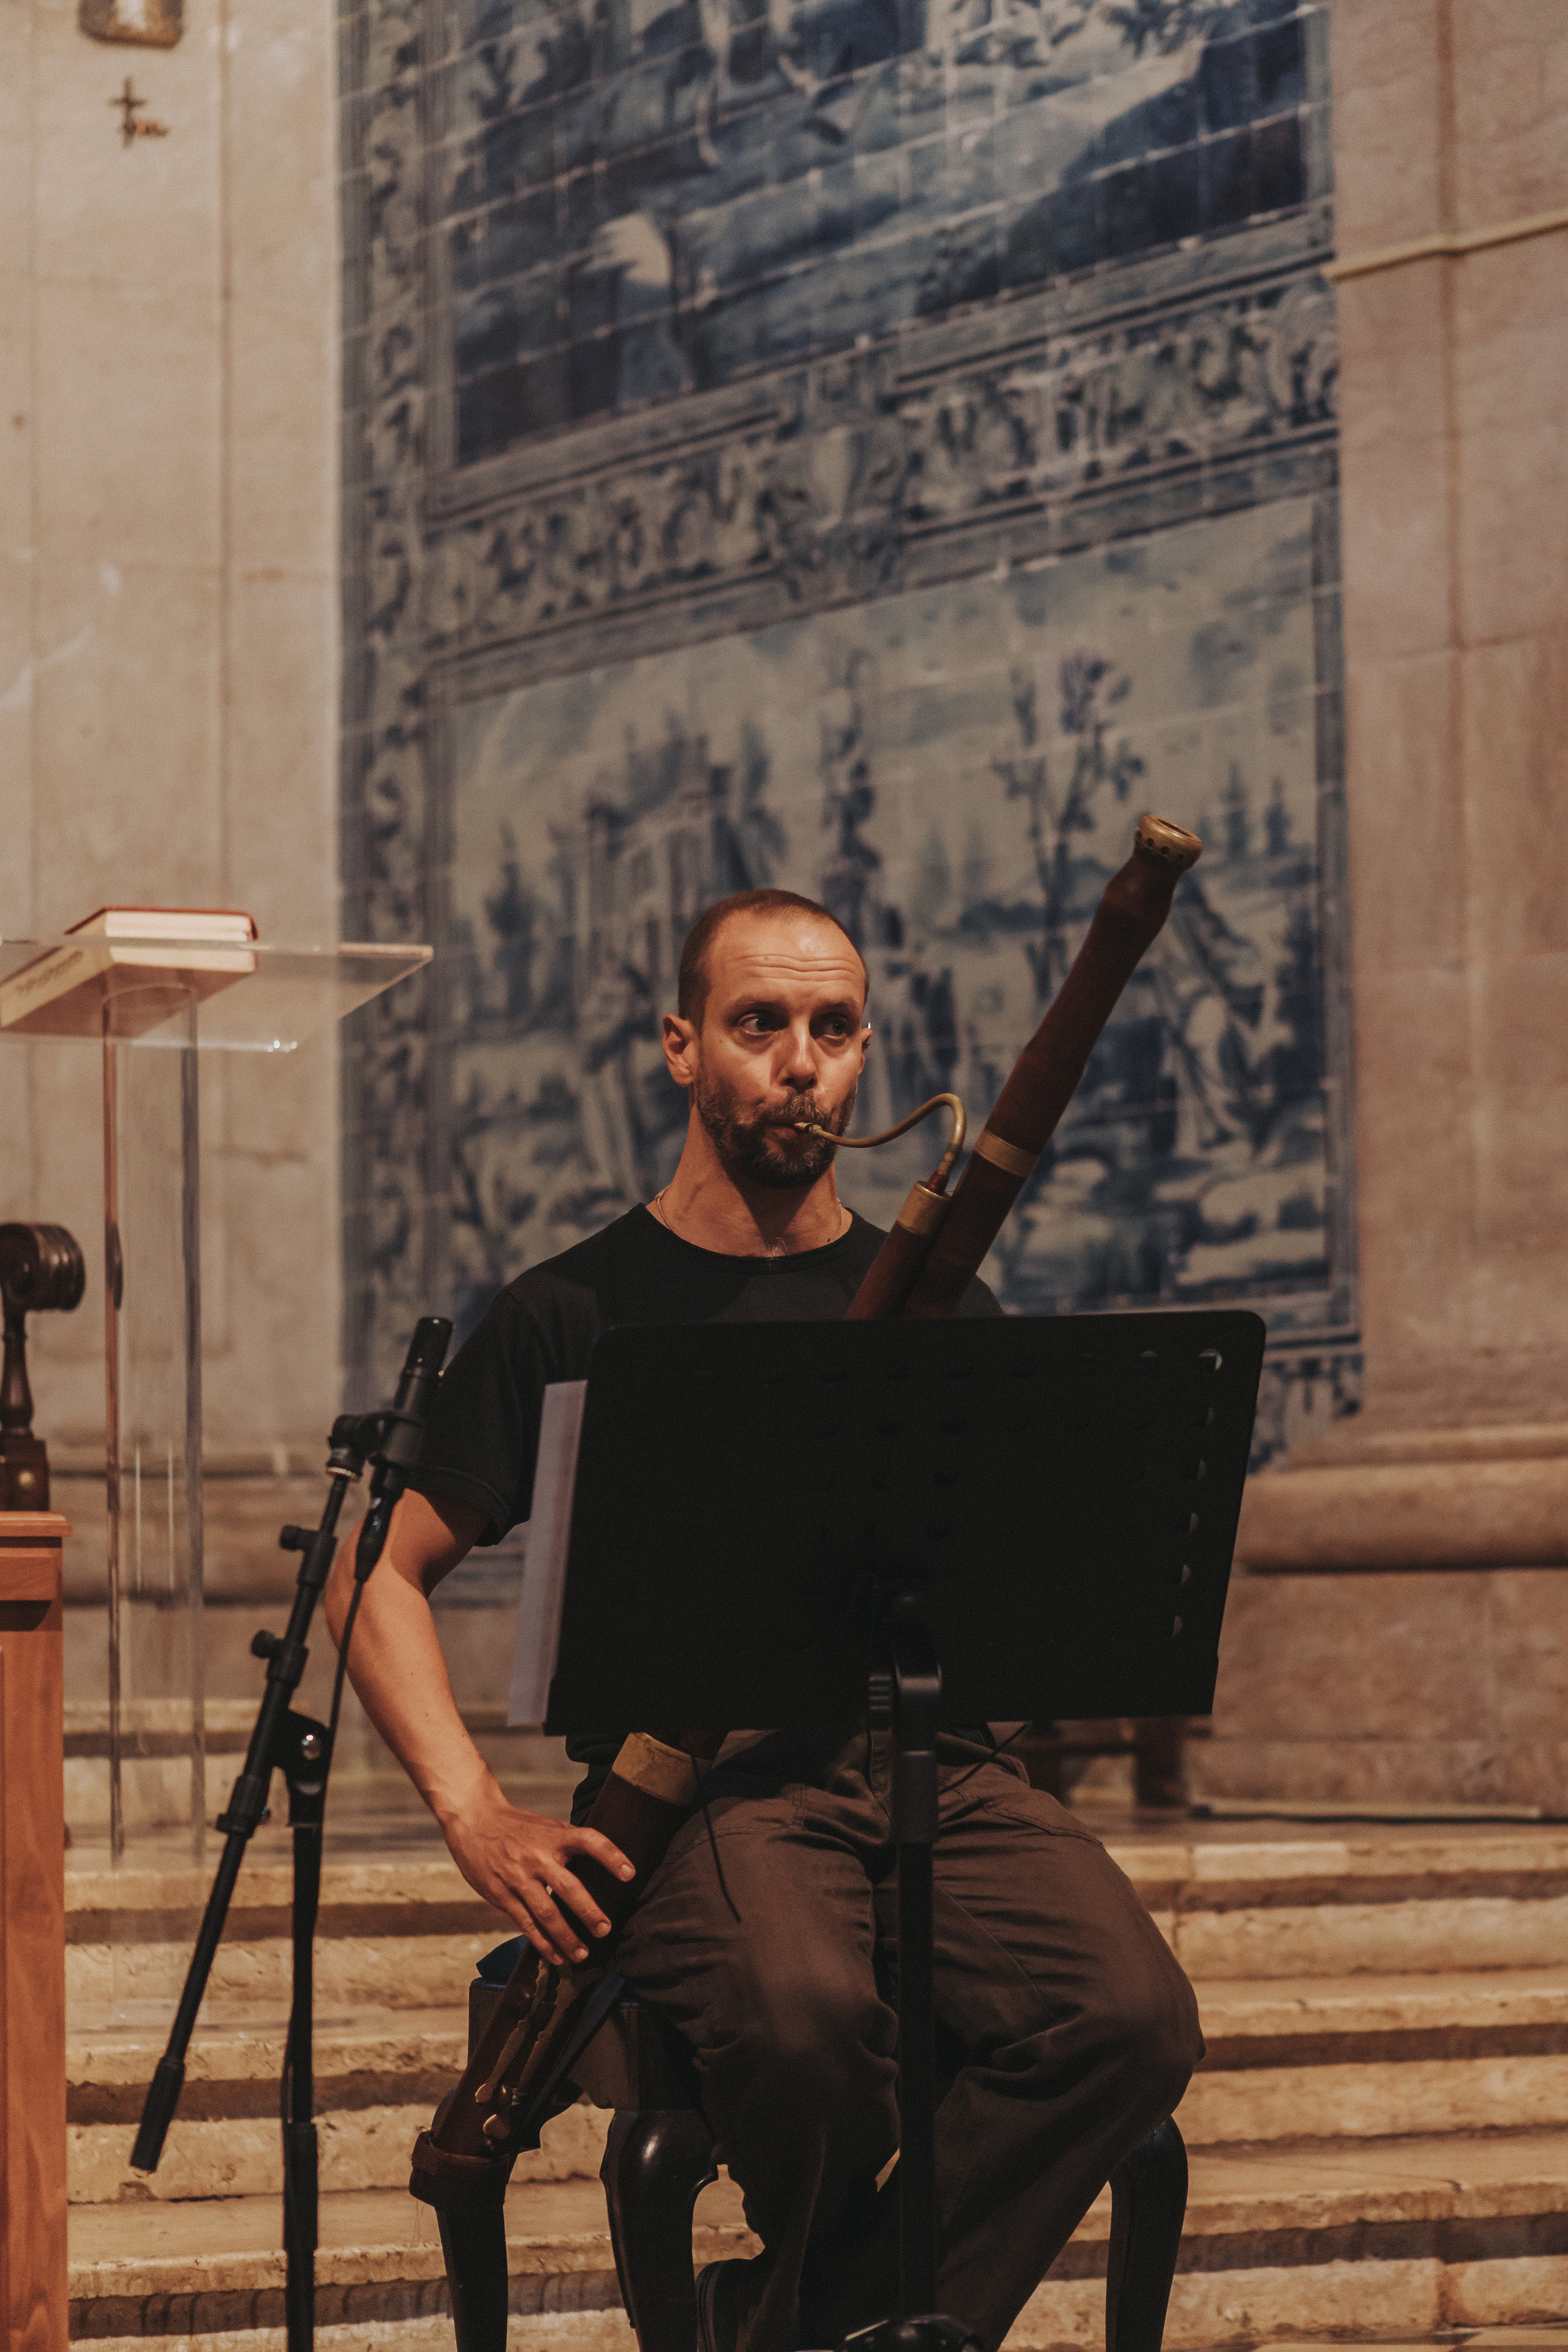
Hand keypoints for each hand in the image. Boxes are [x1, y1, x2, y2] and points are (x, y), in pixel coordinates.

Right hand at [442, 1781, 636, 1966]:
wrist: (474, 1820)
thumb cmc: (516, 1826)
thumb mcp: (546, 1826)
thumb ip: (568, 1844)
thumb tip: (599, 1866)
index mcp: (554, 1836)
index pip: (589, 1841)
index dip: (611, 1855)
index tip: (630, 1873)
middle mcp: (538, 1857)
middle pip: (568, 1887)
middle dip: (588, 1911)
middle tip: (605, 1929)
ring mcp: (518, 1878)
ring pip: (546, 1913)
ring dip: (566, 1937)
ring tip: (583, 1954)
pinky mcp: (502, 1895)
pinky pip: (526, 1923)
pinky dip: (542, 1942)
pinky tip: (556, 1955)